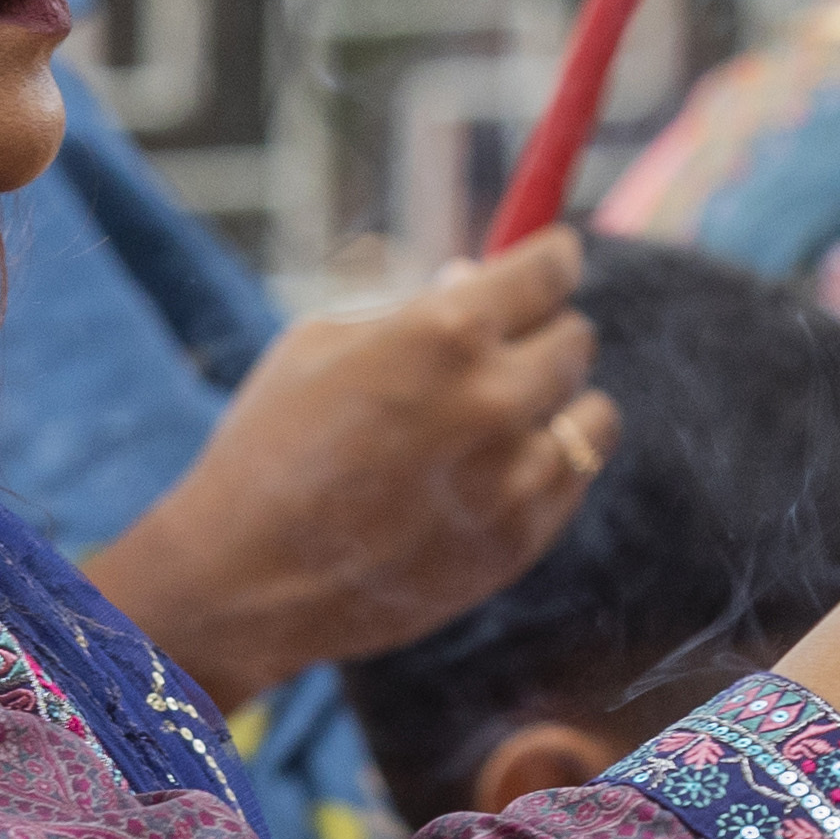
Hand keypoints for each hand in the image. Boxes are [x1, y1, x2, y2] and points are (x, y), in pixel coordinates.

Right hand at [98, 229, 610, 700]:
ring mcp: (513, 477)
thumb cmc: (270, 447)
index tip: (553, 261)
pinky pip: (574, 480)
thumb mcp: (320, 344)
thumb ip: (411, 309)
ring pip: (594, 416)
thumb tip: (475, 281)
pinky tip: (492, 473)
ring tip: (505, 418)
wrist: (245, 579)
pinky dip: (546, 469)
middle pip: (577, 339)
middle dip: (544, 333)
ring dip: (559, 407)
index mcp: (442, 331)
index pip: (552, 269)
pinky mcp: (521, 541)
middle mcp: (492, 398)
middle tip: (505, 350)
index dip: (553, 259)